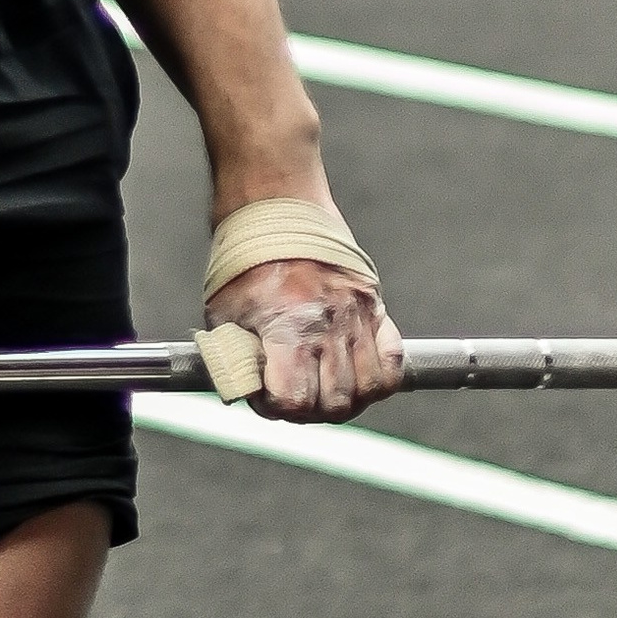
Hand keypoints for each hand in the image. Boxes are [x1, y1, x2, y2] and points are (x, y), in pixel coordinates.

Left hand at [205, 258, 404, 424]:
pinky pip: (392, 360)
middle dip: (311, 410)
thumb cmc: (245, 262)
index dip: (275, 407)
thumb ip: (237, 361)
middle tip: (294, 395)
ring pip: (370, 388)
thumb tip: (245, 395)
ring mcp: (356, 315)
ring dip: (347, 399)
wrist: (274, 208)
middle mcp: (329, 325)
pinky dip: (379, 378)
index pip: (294, 400)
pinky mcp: (373, 304)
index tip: (265, 396)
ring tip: (323, 388)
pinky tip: (355, 376)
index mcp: (288, 328)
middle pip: (336, 403)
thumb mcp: (224, 315)